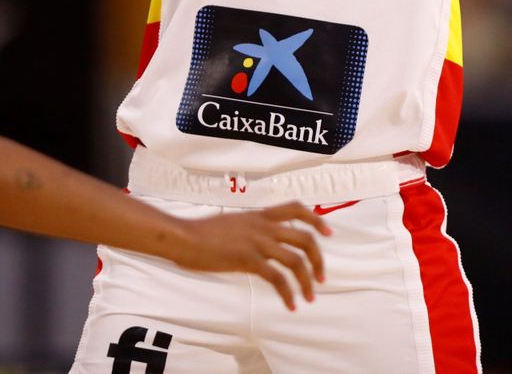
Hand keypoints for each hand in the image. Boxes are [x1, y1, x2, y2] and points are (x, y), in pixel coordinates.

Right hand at [172, 201, 330, 309]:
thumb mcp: (234, 223)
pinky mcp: (248, 259)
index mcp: (261, 216)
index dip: (316, 219)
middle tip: (321, 277)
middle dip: (318, 259)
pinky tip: (290, 304)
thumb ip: (252, 229)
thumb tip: (261, 241)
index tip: (327, 233)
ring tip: (309, 296)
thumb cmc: (203, 233)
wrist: (184, 237)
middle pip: (305, 238)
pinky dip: (288, 293)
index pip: (296, 208)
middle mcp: (264, 227)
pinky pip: (277, 278)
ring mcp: (257, 242)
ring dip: (307, 280)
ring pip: (296, 260)